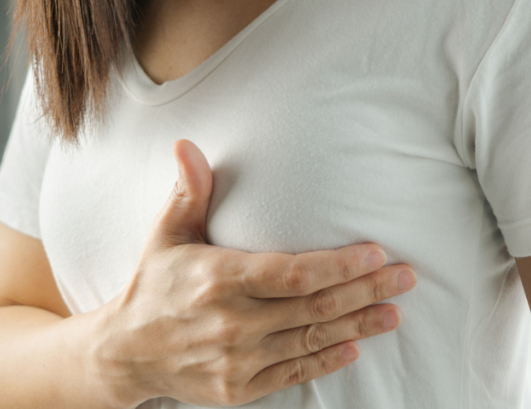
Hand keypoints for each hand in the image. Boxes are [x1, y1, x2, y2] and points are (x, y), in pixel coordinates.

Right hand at [86, 140, 416, 406]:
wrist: (124, 354)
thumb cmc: (155, 285)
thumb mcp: (167, 236)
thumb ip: (189, 192)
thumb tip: (187, 145)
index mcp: (219, 279)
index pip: (294, 273)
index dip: (340, 266)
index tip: (376, 252)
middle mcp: (231, 323)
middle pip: (315, 306)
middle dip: (368, 291)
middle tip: (407, 277)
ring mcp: (236, 360)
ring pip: (312, 340)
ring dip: (360, 325)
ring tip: (395, 311)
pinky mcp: (239, 389)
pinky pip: (294, 373)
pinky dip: (327, 359)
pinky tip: (356, 345)